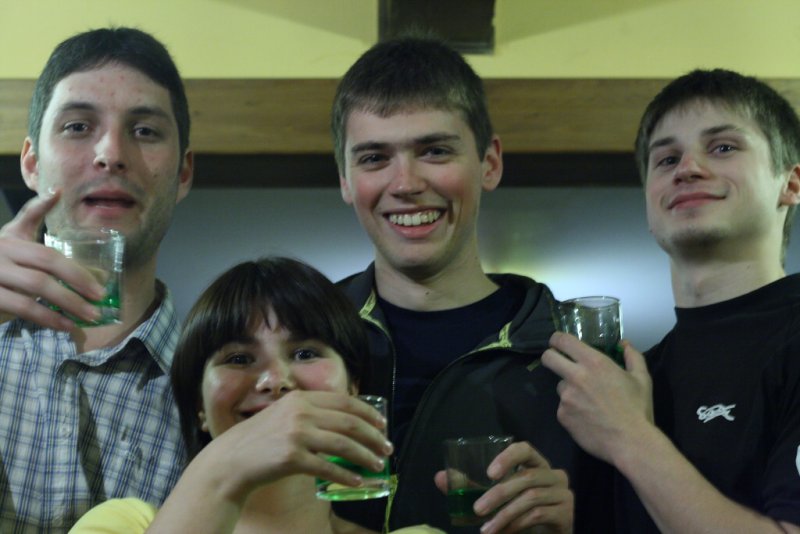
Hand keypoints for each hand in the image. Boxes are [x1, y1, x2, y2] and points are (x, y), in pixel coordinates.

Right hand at [0, 190, 103, 328]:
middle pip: (45, 268)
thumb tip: (58, 191)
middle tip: (101, 300)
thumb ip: (33, 215)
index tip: (100, 286)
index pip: (46, 253)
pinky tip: (65, 326)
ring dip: (67, 305)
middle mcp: (0, 255)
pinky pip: (22, 309)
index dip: (74, 270)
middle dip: (77, 284)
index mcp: (9, 240)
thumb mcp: (11, 234)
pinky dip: (48, 318)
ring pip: (35, 290)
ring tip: (90, 317)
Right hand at [203, 390, 391, 502]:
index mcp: (300, 398)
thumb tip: (345, 421)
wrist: (230, 462)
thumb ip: (309, 413)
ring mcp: (296, 435)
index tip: (382, 425)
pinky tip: (358, 481)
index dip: (368, 413)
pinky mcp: (292, 458)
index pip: (344, 401)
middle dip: (373, 436)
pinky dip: (347, 476)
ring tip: (378, 464)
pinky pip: (328, 468)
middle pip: (349, 422)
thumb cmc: (260, 440)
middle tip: (387, 447)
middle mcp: (300, 412)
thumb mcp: (283, 415)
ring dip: (366, 456)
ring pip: (344, 445)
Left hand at [435, 442, 572, 533]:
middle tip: (477, 510)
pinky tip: (503, 533)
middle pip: (525, 477)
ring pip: (530, 498)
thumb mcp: (496, 499)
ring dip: (504, 515)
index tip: (489, 473)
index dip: (508, 457)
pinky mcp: (566, 513)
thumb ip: (471, 488)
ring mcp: (563, 493)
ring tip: (486, 530)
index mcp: (536, 465)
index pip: (525, 449)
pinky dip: (516, 525)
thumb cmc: (522, 513)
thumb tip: (439, 478)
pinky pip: (538, 515)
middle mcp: (554, 475)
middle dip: (497, 494)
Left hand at [541, 332, 652, 463]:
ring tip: (589, 402)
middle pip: (548, 358)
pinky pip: (563, 407)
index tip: (558, 343)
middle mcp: (575, 376)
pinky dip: (572, 410)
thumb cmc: (638, 408)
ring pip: (560, 386)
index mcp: (593, 362)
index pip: (562, 340)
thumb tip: (624, 343)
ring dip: (569, 389)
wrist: (630, 442)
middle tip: (561, 364)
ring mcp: (566, 397)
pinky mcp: (562, 415)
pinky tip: (588, 418)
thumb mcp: (642, 379)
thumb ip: (632, 356)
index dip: (557, 339)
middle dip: (551, 357)